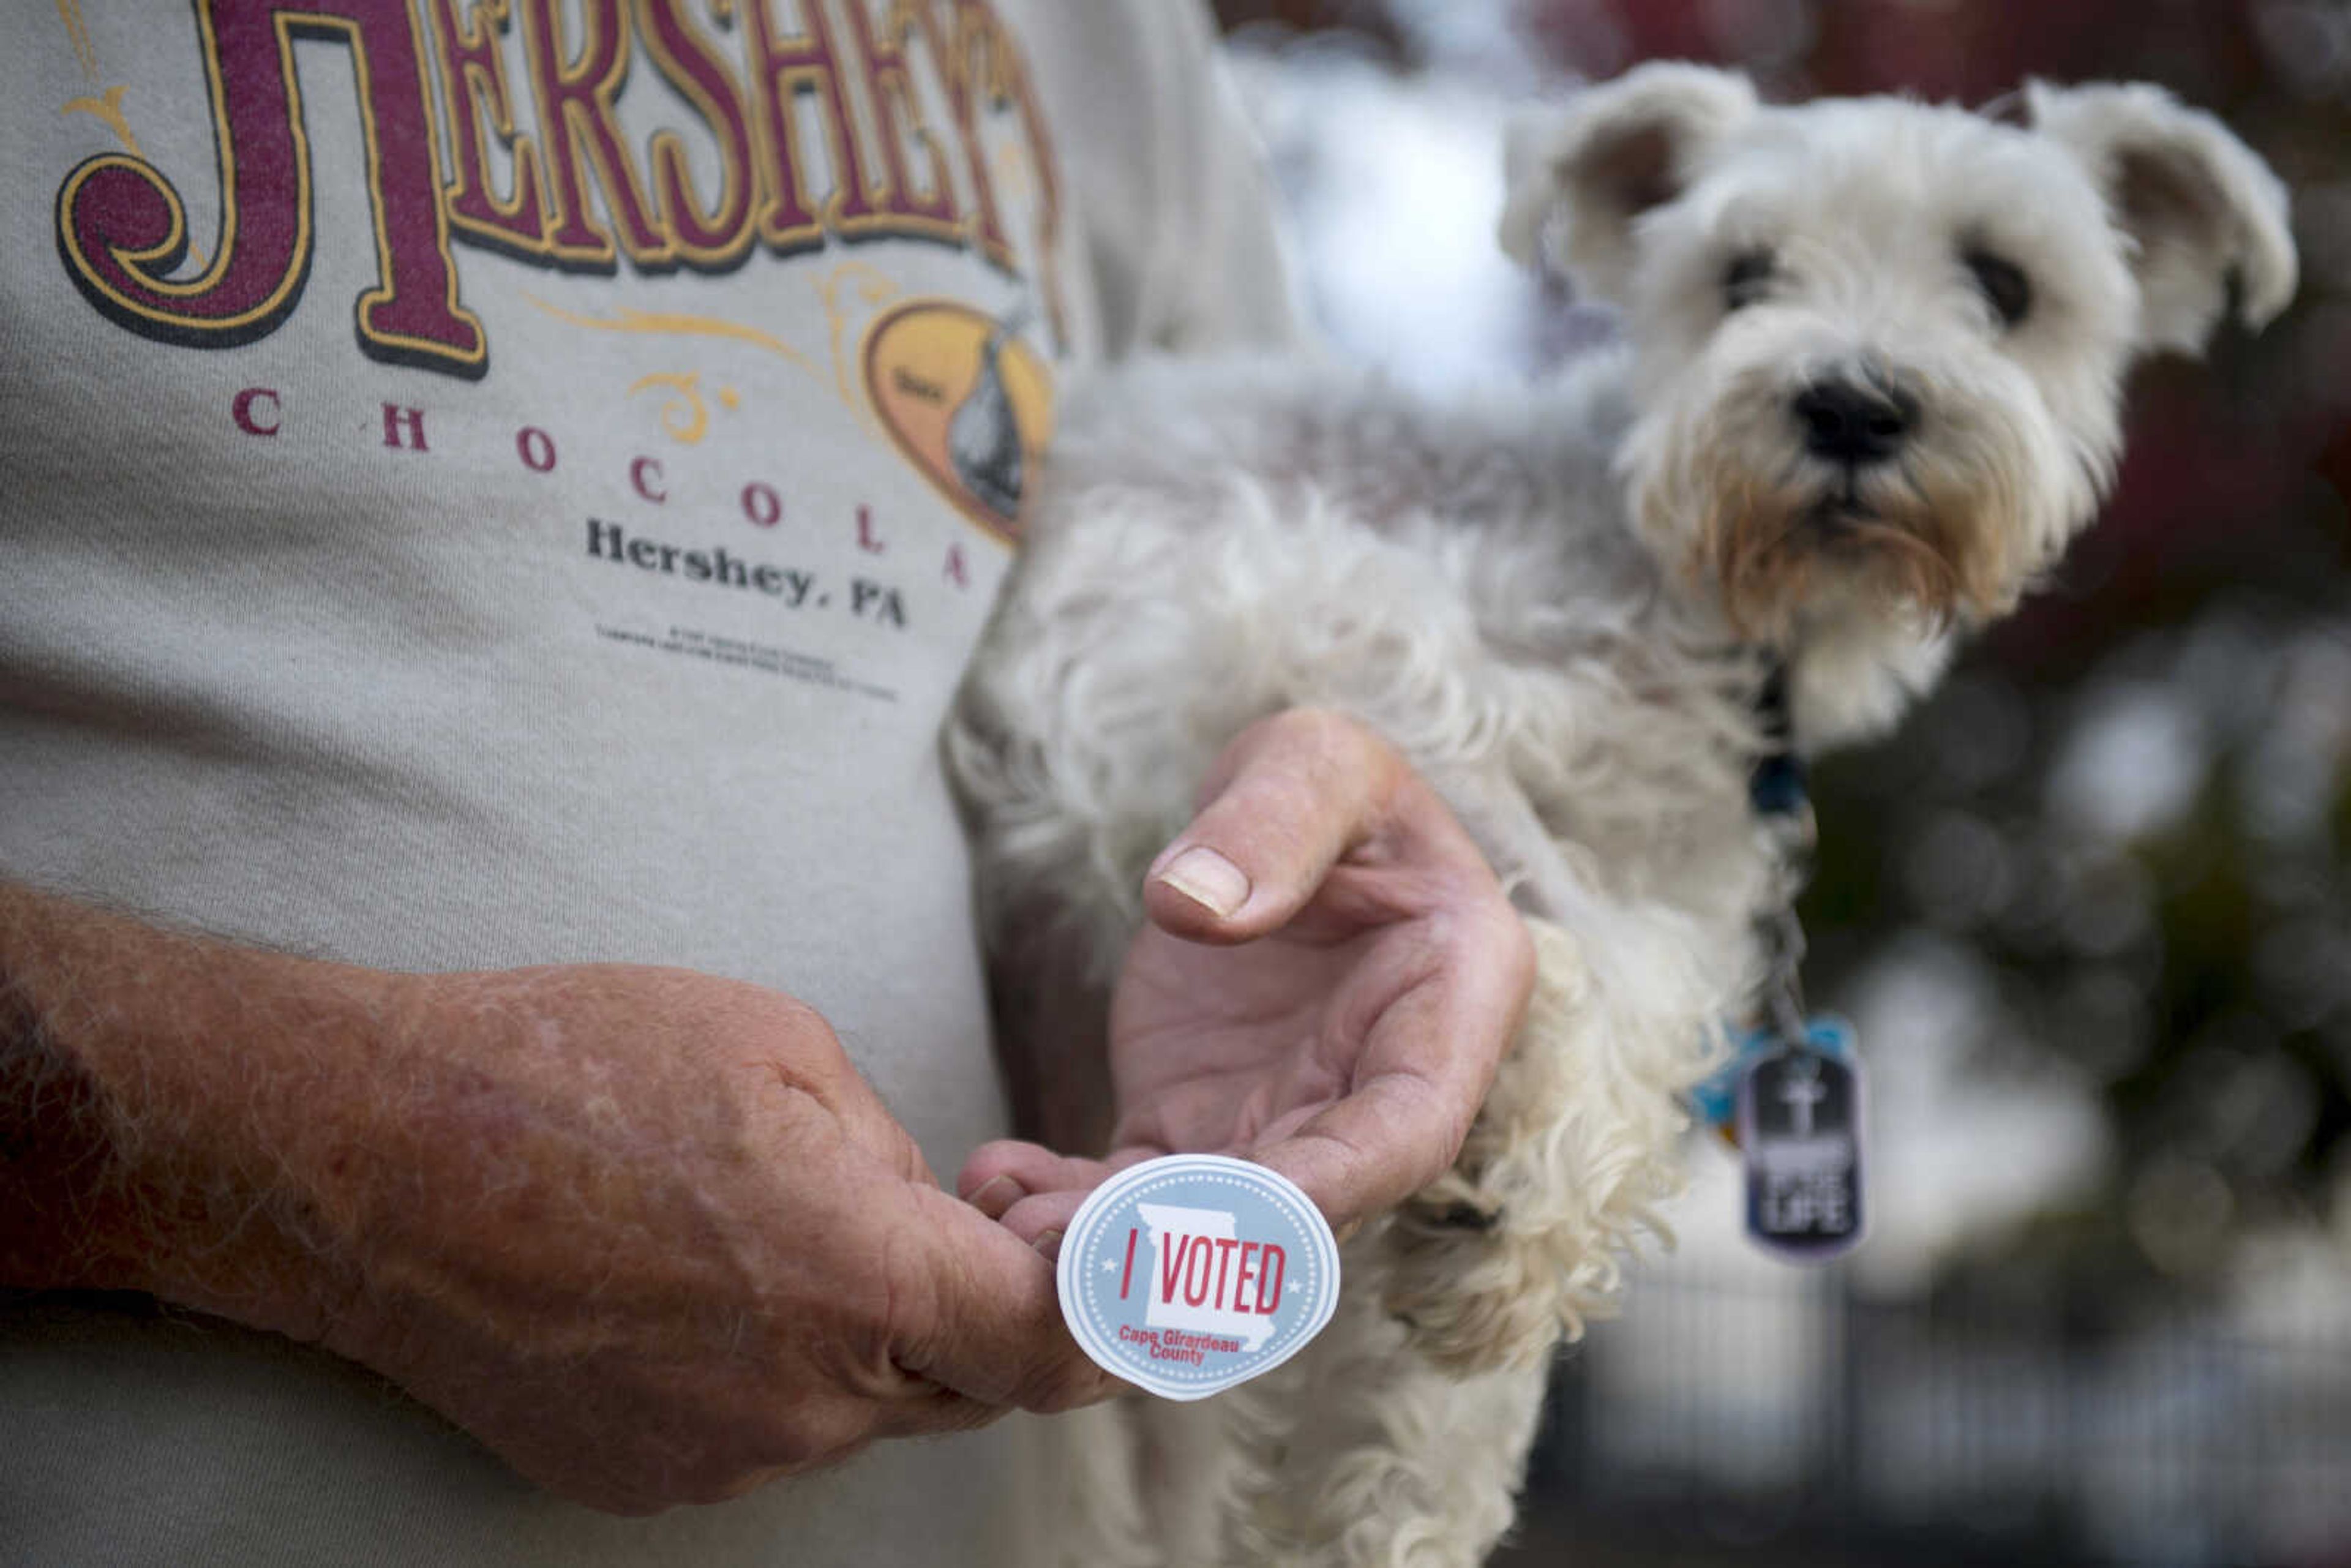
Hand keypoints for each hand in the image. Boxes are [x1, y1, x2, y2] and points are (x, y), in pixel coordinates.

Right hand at [0, 884, 1107, 1517]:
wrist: (372, 1159)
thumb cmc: (575, 1072)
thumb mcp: (782, 1048)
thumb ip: (892, 1152)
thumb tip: (928, 1212)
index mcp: (865, 1277)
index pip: (1059, 1344)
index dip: (1112, 1309)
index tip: (1123, 1271)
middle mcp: (807, 1398)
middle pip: (970, 1382)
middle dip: (986, 1305)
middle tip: (959, 1208)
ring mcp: (723, 1455)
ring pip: (864, 1406)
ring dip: (868, 1332)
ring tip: (777, 1224)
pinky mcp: (649, 1478)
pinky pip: (766, 1427)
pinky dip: (773, 1365)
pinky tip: (703, 1278)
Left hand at [960, 709, 1533, 1248]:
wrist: (1275, 829)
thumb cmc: (1328, 789)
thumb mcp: (1318, 762)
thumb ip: (1276, 820)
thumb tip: (1196, 905)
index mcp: (1449, 1000)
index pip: (1409, 1124)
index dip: (1336, 1181)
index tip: (1246, 1204)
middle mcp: (1374, 1092)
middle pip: (1302, 1199)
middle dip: (1198, 1236)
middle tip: (1089, 1244)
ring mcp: (1285, 1123)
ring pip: (1212, 1215)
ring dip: (1121, 1240)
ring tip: (1021, 1229)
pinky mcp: (1199, 1131)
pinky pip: (1139, 1189)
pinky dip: (1074, 1203)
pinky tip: (998, 1186)